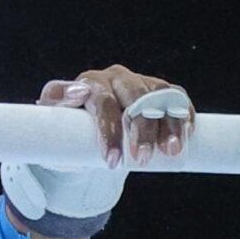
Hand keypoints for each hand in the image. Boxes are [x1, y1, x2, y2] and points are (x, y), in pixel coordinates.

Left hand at [37, 63, 196, 166]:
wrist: (88, 139)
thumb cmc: (68, 136)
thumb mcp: (53, 129)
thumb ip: (52, 112)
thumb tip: (76, 93)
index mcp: (89, 84)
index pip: (102, 102)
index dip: (109, 131)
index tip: (112, 160)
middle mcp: (116, 78)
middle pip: (135, 99)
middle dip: (141, 131)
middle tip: (142, 160)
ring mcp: (139, 82)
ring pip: (159, 96)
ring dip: (168, 124)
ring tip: (170, 151)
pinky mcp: (159, 91)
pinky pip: (176, 97)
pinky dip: (183, 114)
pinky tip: (187, 134)